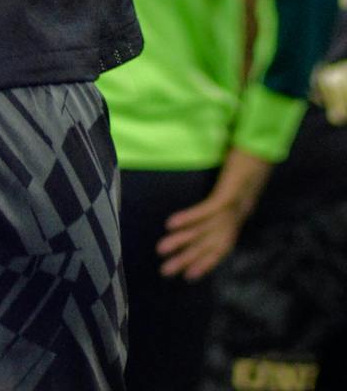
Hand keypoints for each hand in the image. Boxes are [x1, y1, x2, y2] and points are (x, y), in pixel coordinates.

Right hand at [157, 148, 271, 279]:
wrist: (264, 149)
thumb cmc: (252, 163)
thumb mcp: (242, 185)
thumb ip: (232, 197)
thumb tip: (218, 208)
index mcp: (239, 216)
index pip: (221, 246)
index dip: (206, 262)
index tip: (188, 276)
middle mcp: (236, 216)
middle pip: (210, 244)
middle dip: (188, 259)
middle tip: (165, 272)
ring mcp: (233, 207)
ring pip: (205, 231)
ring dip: (183, 242)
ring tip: (161, 249)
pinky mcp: (228, 194)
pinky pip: (206, 210)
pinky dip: (189, 218)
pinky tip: (170, 223)